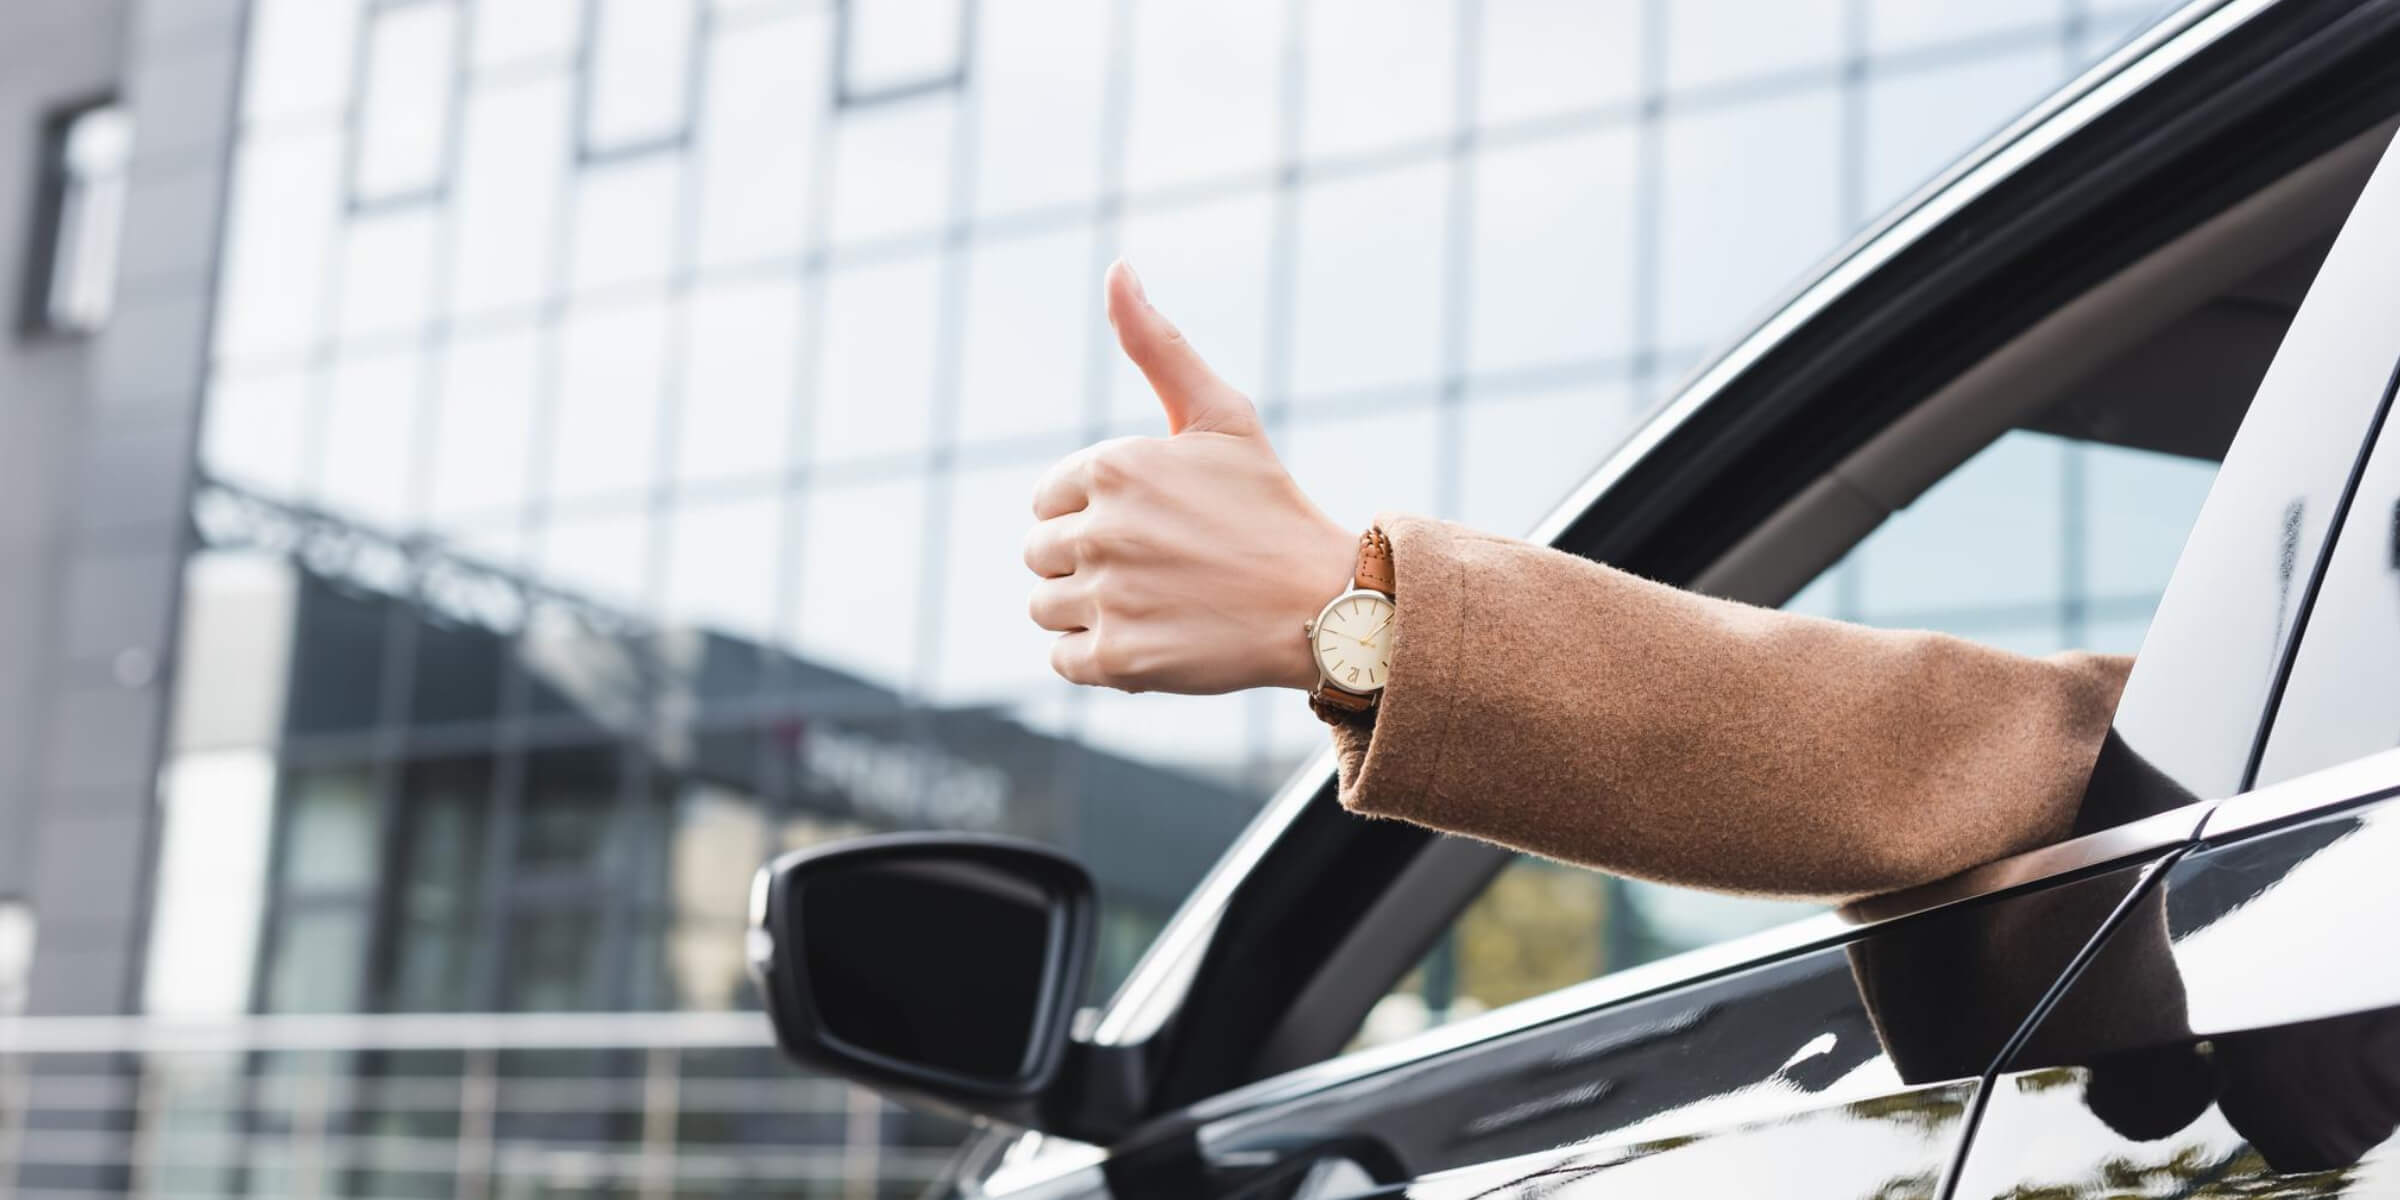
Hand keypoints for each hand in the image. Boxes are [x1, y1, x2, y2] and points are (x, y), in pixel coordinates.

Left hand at [1025, 262, 1355, 693]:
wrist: (1324, 601)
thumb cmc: (1269, 506)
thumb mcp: (1220, 415)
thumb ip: (1158, 345)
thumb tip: (1116, 267)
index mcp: (1113, 466)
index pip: (1048, 498)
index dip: (1093, 514)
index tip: (1151, 526)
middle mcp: (1102, 528)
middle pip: (1040, 553)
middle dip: (1085, 562)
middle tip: (1157, 569)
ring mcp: (1109, 596)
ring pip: (1044, 607)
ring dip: (1087, 611)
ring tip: (1154, 605)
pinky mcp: (1118, 659)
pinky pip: (1063, 660)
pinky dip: (1096, 659)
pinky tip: (1151, 640)